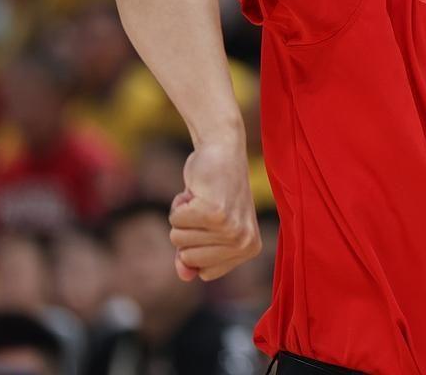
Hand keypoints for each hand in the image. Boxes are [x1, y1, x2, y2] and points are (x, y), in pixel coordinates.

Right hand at [168, 142, 261, 280]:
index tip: (210, 225)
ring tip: (202, 198)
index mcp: (249, 250)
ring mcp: (231, 228)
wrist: (222, 150)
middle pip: (189, 257)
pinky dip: (179, 204)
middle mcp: (244, 243)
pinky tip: (196, 191)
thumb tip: (185, 276)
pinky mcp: (216, 212)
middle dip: (187, 232)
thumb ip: (194, 255)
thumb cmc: (214, 191)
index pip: (204, 273)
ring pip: (179, 239)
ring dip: (182, 216)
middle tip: (205, 207)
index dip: (197, 248)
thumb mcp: (205, 228)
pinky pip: (176, 220)